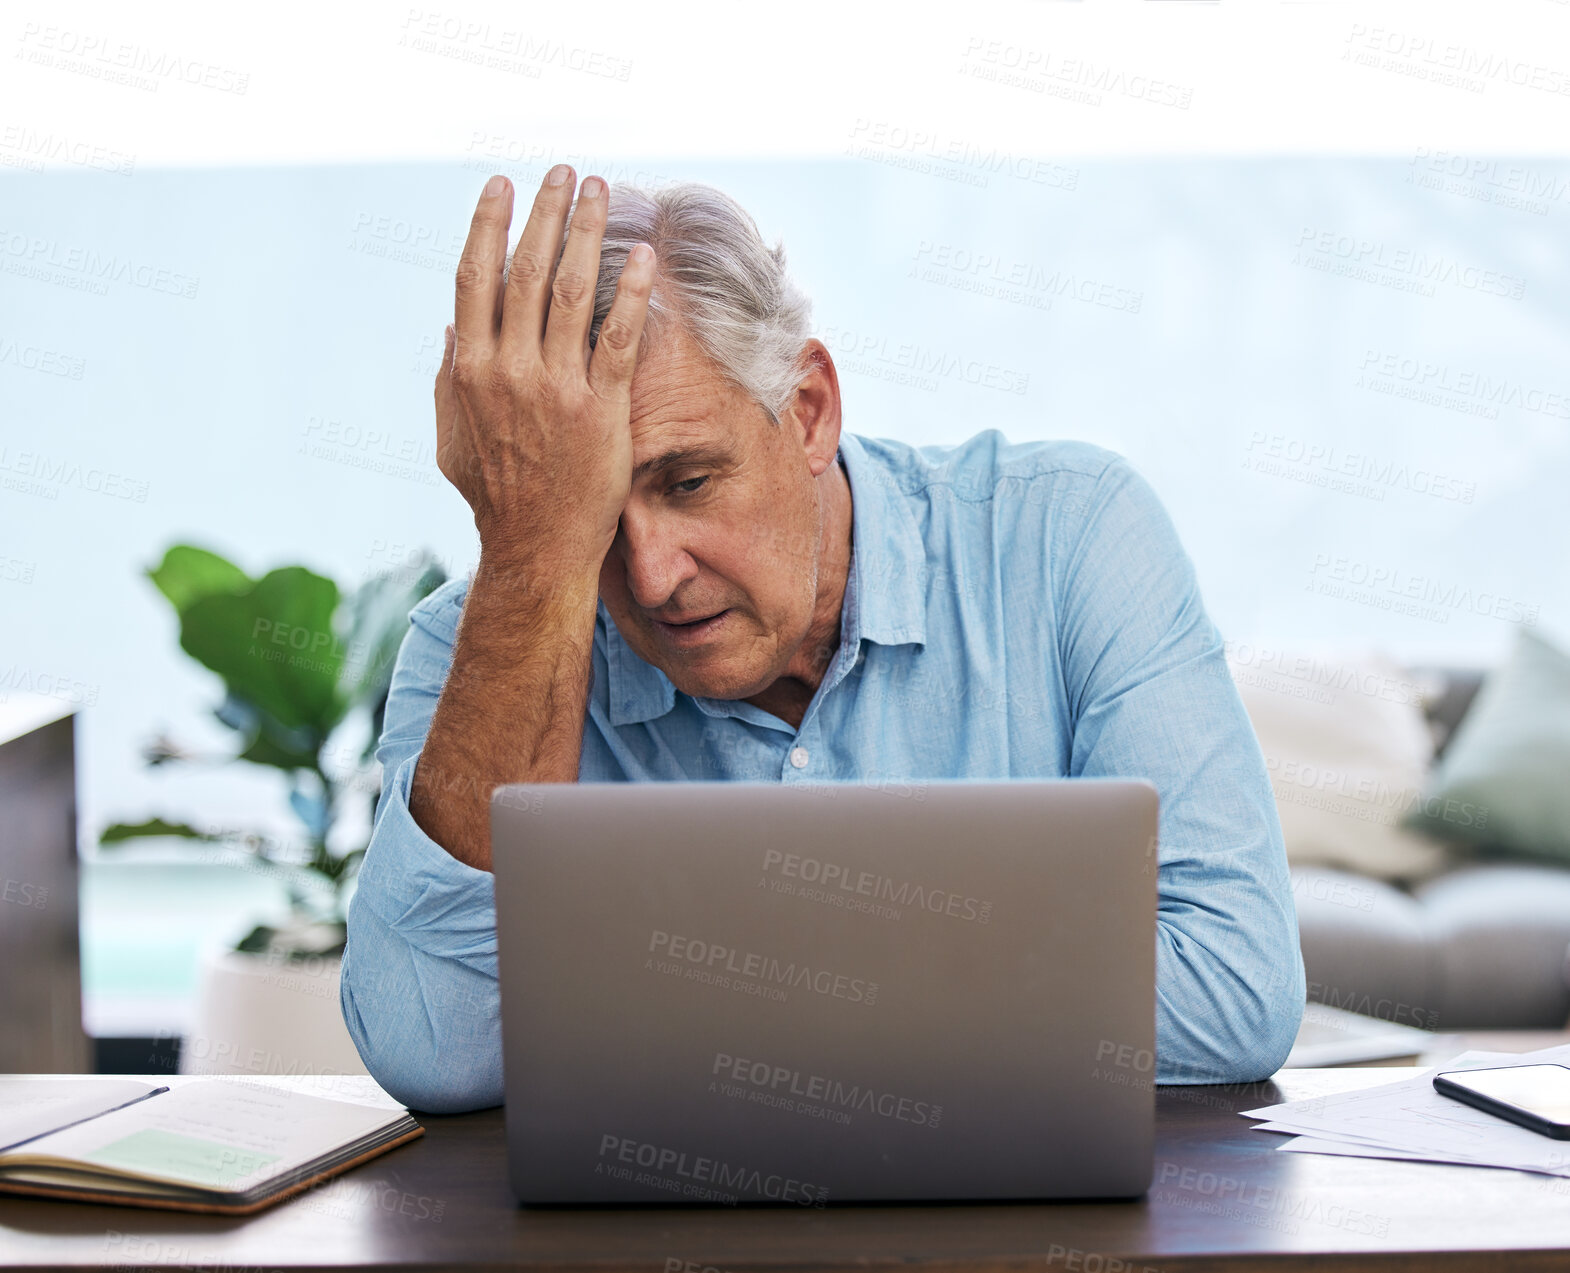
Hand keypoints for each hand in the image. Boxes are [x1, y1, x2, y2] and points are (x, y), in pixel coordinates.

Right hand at [434, 167, 654, 573]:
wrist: (536, 548)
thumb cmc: (495, 496)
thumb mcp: (451, 437)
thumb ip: (447, 381)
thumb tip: (451, 330)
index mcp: (469, 370)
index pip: (475, 278)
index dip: (489, 225)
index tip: (503, 186)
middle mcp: (509, 370)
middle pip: (527, 271)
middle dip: (546, 212)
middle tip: (563, 172)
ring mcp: (556, 388)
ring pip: (572, 291)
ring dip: (587, 233)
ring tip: (601, 191)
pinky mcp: (601, 410)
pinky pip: (620, 338)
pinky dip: (632, 293)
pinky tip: (643, 256)